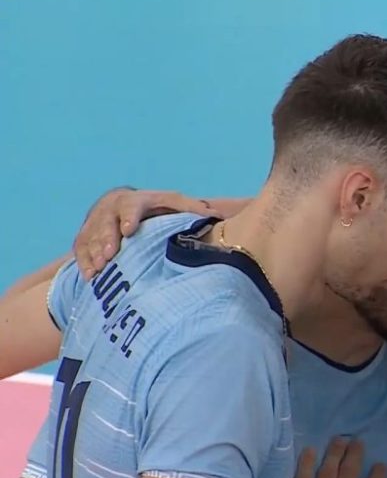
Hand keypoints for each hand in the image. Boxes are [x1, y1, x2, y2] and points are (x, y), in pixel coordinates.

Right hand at [73, 188, 219, 278]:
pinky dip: (84, 262)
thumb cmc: (154, 207)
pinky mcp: (84, 235)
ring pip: (91, 237)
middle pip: (106, 223)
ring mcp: (94, 222)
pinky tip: (90, 276)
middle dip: (106, 239)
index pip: (131, 207)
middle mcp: (111, 209)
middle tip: (110, 255)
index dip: (129, 217)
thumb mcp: (173, 203)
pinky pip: (79, 248)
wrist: (118, 202)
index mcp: (135, 200)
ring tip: (100, 269)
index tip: (129, 231)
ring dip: (94, 253)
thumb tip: (216, 216)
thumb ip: (191, 209)